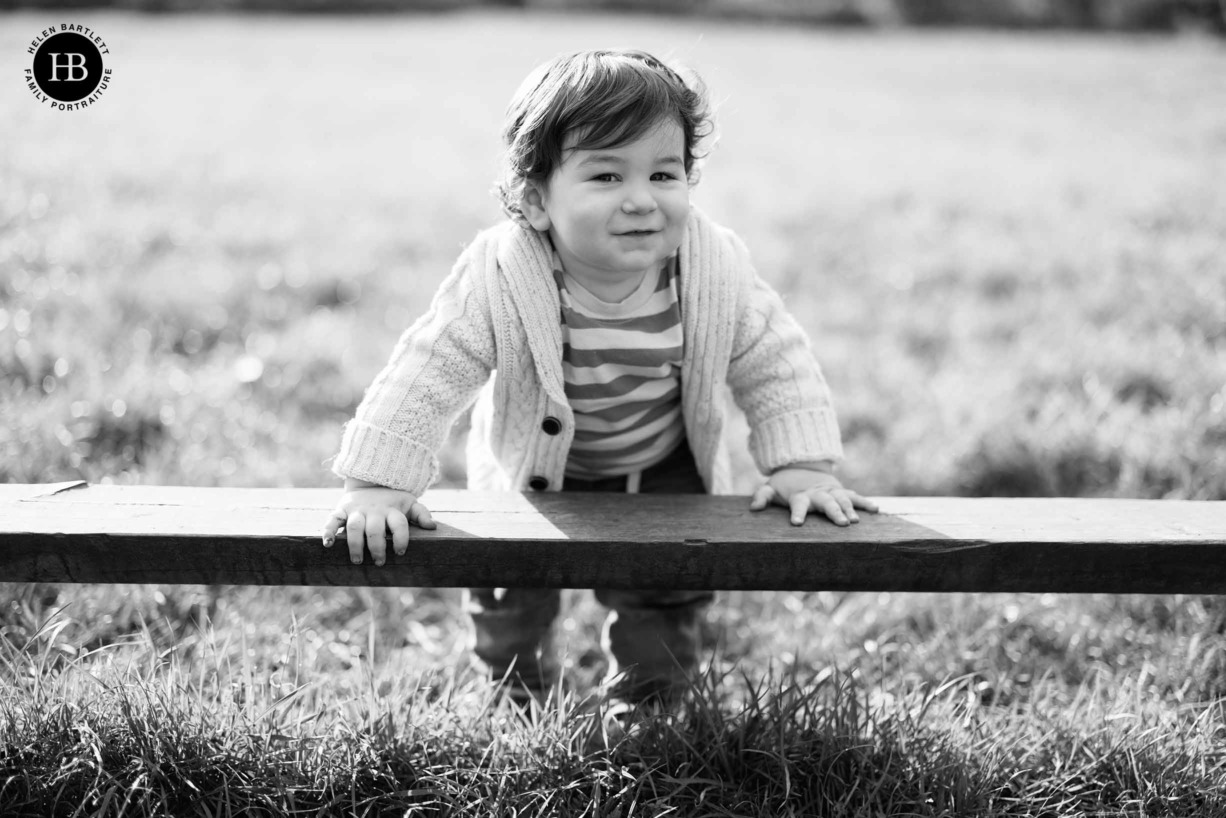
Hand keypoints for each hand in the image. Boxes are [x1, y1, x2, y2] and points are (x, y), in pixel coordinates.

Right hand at [321, 481, 435, 565]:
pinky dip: (328, 530)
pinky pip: (333, 519)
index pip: (399, 524)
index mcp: (392, 510)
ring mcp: (357, 510)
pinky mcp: (342, 509)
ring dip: (355, 544)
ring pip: (355, 526)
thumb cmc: (393, 500)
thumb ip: (421, 514)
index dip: (401, 538)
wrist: (370, 481)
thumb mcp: (410, 503)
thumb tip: (432, 527)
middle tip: (379, 562)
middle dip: (377, 547)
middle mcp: (374, 511)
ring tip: (357, 560)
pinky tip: (328, 543)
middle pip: (375, 529)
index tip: (401, 552)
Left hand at [749, 466, 877, 526]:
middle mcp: (818, 494)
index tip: (797, 524)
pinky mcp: (841, 492)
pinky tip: (876, 510)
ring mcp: (831, 492)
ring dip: (851, 509)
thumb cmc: (785, 485)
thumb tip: (754, 507)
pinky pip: (855, 497)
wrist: (802, 466)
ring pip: (843, 500)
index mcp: (800, 496)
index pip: (798, 505)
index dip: (797, 513)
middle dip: (835, 513)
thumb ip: (762, 496)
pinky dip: (865, 502)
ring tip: (856, 521)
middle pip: (827, 503)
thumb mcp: (770, 488)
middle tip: (842, 524)